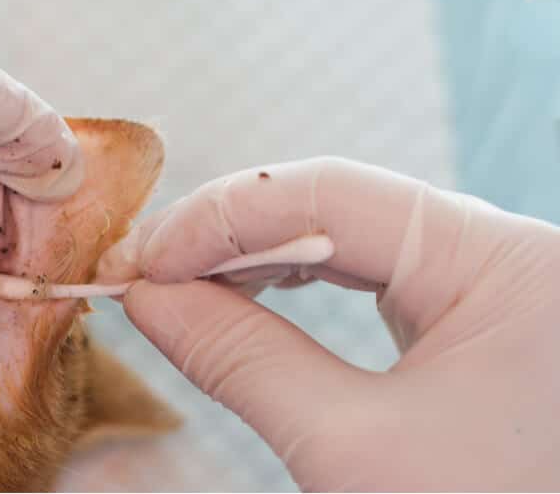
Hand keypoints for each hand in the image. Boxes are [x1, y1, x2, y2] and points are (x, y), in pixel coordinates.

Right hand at [100, 157, 559, 489]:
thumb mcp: (349, 451)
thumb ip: (242, 359)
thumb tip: (149, 296)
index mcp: (503, 263)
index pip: (332, 195)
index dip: (223, 218)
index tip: (144, 259)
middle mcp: (504, 253)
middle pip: (336, 206)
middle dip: (228, 236)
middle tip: (142, 268)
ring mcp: (489, 283)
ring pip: (346, 235)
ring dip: (252, 257)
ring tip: (176, 282)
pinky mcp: (468, 317)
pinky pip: (368, 274)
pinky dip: (293, 283)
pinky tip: (238, 293)